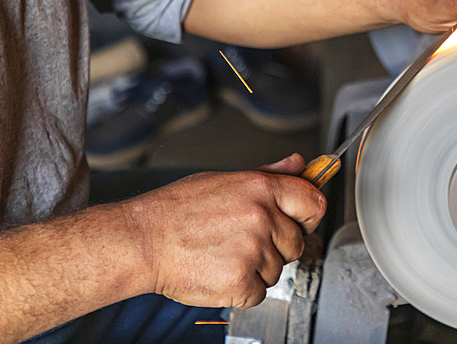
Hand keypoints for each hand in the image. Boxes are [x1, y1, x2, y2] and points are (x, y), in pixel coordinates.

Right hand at [125, 154, 324, 308]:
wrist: (143, 240)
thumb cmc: (177, 210)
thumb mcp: (225, 180)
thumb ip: (268, 174)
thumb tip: (299, 164)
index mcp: (261, 189)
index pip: (313, 203)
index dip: (308, 216)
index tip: (299, 221)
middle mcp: (262, 218)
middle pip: (297, 242)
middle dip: (276, 247)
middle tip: (242, 240)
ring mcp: (252, 251)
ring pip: (277, 270)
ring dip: (256, 268)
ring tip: (223, 253)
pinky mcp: (240, 282)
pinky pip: (259, 293)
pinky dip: (241, 290)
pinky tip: (218, 271)